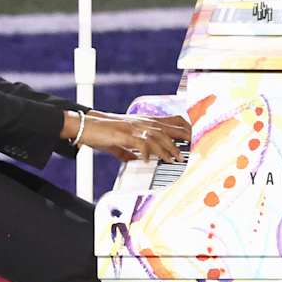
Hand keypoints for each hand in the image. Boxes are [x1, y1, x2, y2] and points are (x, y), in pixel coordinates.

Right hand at [70, 111, 188, 161]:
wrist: (85, 125)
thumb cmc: (102, 132)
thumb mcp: (119, 142)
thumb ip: (129, 151)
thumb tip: (136, 160)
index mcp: (143, 122)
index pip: (170, 121)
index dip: (185, 126)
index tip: (196, 135)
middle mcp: (142, 122)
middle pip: (169, 127)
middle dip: (184, 137)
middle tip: (195, 147)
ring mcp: (134, 127)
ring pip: (158, 136)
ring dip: (168, 148)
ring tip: (175, 160)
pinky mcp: (124, 134)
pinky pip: (140, 143)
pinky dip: (146, 152)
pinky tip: (149, 161)